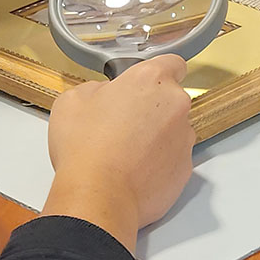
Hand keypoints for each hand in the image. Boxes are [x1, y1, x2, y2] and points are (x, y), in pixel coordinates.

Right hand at [43, 56, 194, 249]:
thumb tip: (105, 95)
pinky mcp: (186, 168)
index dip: (159, 72)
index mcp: (150, 80)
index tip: (146, 84)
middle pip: (171, 99)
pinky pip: (173, 158)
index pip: (173, 63)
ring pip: (174, 130)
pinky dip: (158, 162)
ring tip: (125, 153)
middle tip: (122, 123)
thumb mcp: (72, 100)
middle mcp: (175, 105)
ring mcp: (184, 138)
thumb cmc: (84, 147)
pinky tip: (133, 171)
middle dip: (151, 108)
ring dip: (156, 136)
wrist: (98, 196)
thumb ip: (97, 89)